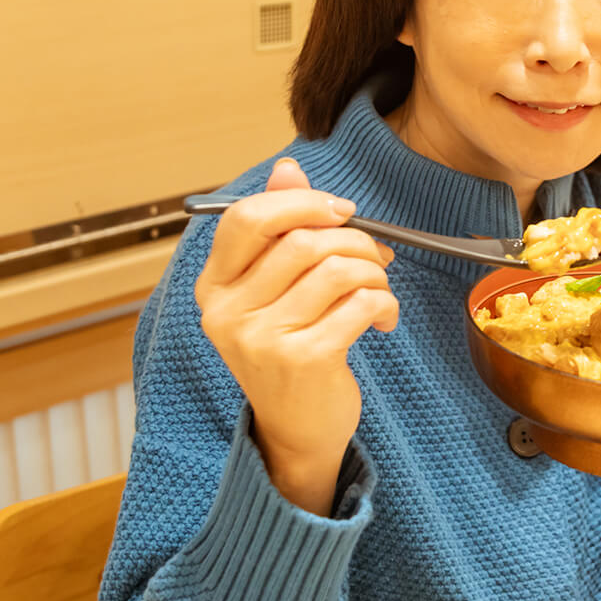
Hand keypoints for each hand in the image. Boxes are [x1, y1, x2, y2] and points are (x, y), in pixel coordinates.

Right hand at [194, 157, 396, 513]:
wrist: (297, 431)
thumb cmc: (291, 350)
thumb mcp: (275, 291)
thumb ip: (280, 229)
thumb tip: (288, 168)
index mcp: (215, 287)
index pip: (247, 219)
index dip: (302, 203)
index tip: (341, 211)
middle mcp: (229, 312)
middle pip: (305, 241)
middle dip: (357, 242)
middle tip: (376, 261)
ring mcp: (263, 338)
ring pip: (339, 269)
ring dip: (375, 275)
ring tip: (379, 293)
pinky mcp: (304, 360)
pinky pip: (361, 304)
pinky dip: (385, 305)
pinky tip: (383, 321)